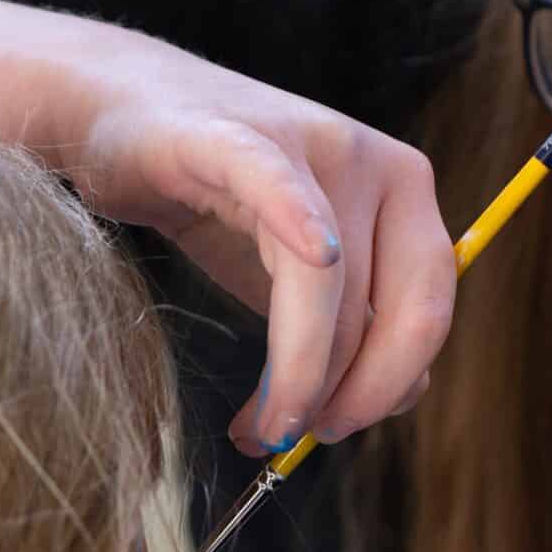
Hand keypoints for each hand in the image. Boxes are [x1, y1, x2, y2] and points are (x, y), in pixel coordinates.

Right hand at [75, 31, 454, 454]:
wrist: (123, 113)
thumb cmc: (218, 198)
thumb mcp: (299, 275)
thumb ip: (353, 326)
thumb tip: (397, 399)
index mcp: (406, 195)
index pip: (427, 311)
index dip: (388, 387)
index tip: (331, 431)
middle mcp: (374, 162)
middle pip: (387, 306)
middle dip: (346, 393)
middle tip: (291, 437)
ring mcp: (309, 142)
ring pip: (326, 282)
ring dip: (294, 372)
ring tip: (256, 425)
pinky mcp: (236, 136)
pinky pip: (278, 186)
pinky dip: (299, 222)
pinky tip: (310, 256)